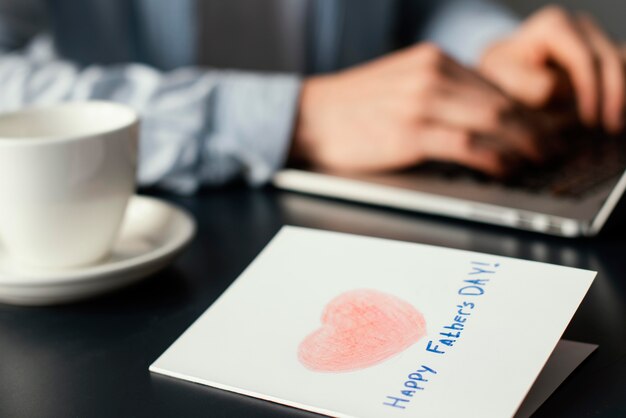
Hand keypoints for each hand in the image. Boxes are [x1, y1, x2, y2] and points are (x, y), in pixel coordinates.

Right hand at [291, 44, 548, 175]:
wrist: (307, 118)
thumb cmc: (350, 109)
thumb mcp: (399, 85)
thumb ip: (437, 93)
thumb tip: (476, 118)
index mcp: (430, 60)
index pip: (493, 83)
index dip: (523, 108)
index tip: (537, 126)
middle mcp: (431, 74)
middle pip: (500, 100)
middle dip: (532, 127)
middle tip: (549, 147)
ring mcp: (421, 101)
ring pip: (492, 120)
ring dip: (522, 143)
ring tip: (538, 159)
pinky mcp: (410, 132)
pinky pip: (467, 143)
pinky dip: (494, 157)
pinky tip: (506, 168)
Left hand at [480, 6, 624, 132]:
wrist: (500, 67)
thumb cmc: (499, 74)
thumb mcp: (505, 79)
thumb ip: (533, 85)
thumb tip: (563, 92)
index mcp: (554, 25)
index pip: (583, 59)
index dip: (591, 90)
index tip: (589, 121)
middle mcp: (578, 24)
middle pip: (608, 60)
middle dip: (612, 95)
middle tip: (610, 128)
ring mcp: (591, 35)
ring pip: (617, 64)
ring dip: (619, 94)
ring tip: (615, 125)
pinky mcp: (598, 50)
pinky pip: (616, 69)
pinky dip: (616, 91)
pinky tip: (614, 115)